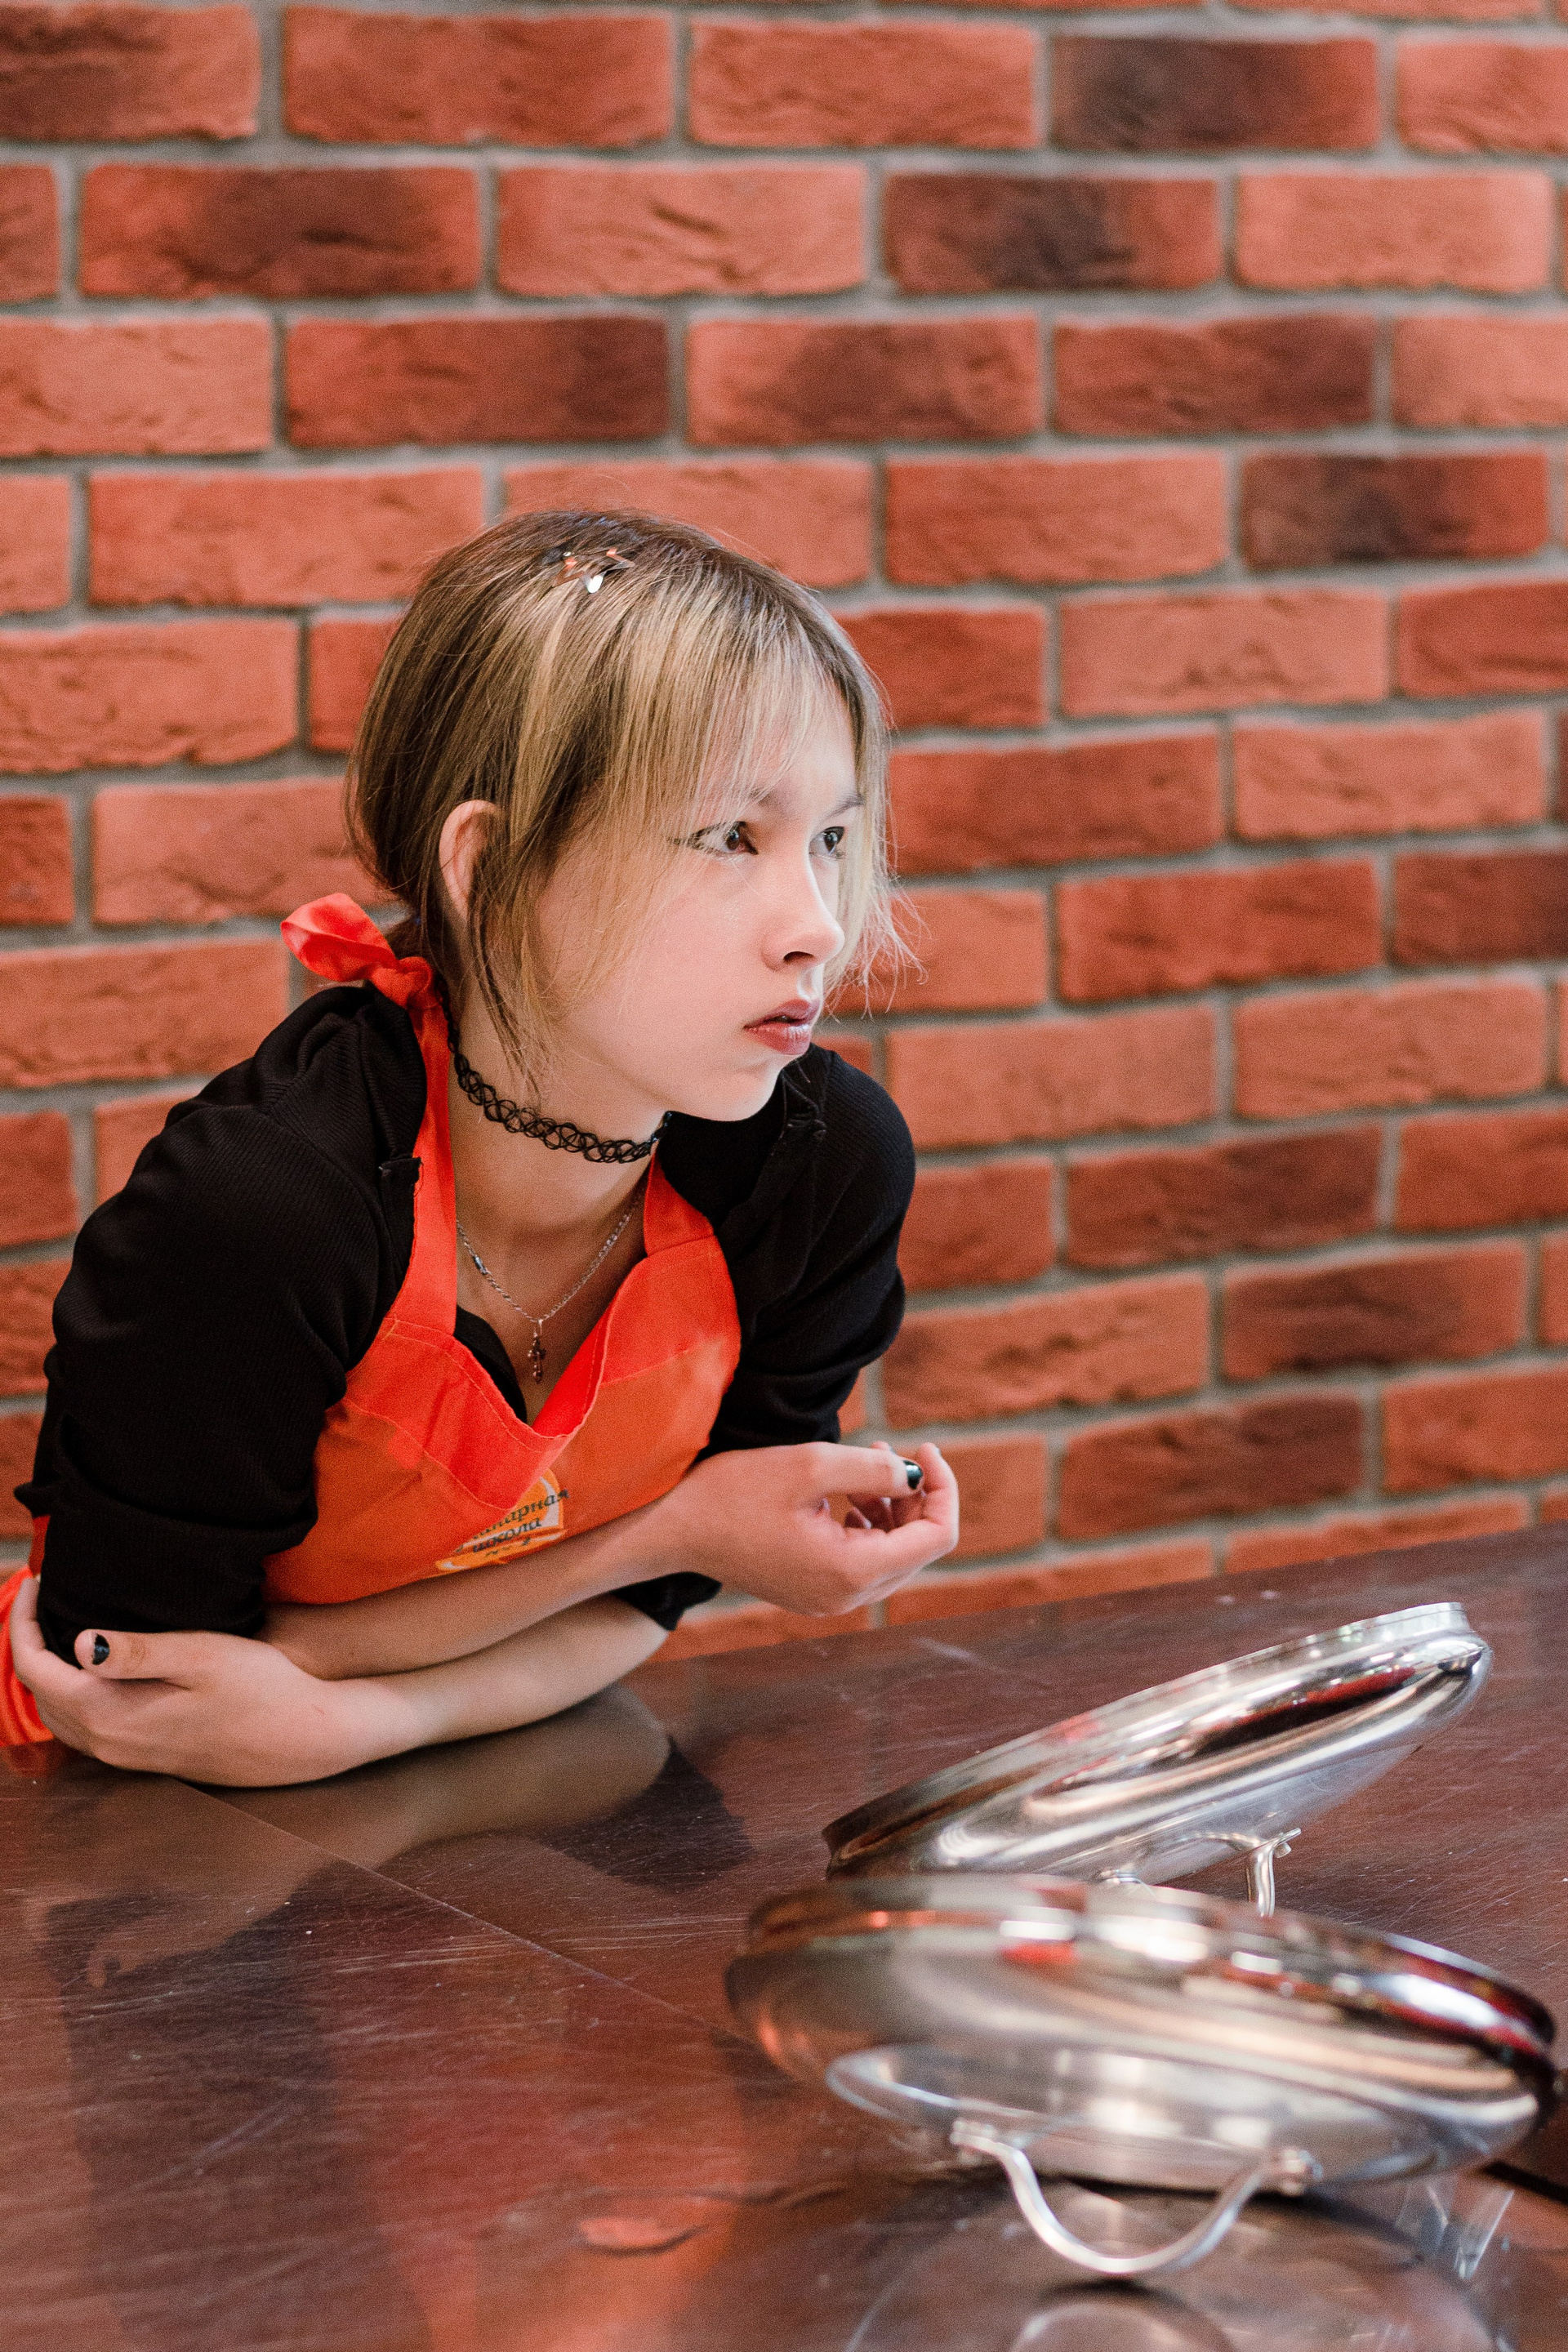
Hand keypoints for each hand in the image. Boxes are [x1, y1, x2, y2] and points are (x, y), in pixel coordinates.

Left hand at [8, 1576, 416, 1786]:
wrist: (305, 1738)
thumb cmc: (263, 1689)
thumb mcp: (203, 1655)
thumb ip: (139, 1651)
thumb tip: (80, 1643)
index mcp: (112, 1715)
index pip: (35, 1670)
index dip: (23, 1623)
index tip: (34, 1583)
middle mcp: (109, 1743)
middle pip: (39, 1694)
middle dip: (30, 1644)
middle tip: (41, 1598)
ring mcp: (127, 1756)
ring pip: (60, 1714)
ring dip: (49, 1671)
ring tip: (60, 1625)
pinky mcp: (146, 1757)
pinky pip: (85, 1725)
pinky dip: (73, 1691)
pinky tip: (94, 1667)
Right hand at [649, 1441, 957, 1616]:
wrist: (675, 1528)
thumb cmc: (735, 1493)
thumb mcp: (811, 1466)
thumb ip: (874, 1470)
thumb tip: (917, 1477)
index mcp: (852, 1571)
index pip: (936, 1537)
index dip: (944, 1488)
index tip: (926, 1448)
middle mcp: (846, 1597)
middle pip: (918, 1548)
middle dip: (918, 1496)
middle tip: (896, 1450)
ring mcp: (829, 1599)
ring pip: (893, 1554)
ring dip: (893, 1507)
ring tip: (870, 1461)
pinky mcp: (813, 1591)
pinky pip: (863, 1559)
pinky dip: (868, 1523)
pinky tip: (849, 1492)